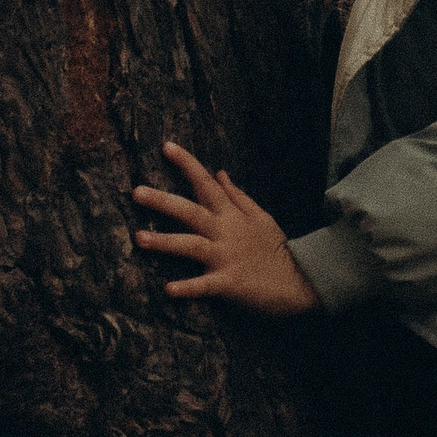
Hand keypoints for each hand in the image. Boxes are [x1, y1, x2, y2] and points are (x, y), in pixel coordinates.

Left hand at [132, 142, 317, 315]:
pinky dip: (187, 288)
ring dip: (165, 242)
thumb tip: (219, 173)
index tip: (167, 147)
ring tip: (139, 238)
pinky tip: (168, 289)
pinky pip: (204, 285)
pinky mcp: (229, 283)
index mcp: (232, 216)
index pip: (206, 184)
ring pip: (191, 245)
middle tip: (136, 192)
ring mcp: (225, 257)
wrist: (300, 282)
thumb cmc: (276, 250)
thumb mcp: (261, 217)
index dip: (187, 164)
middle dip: (162, 202)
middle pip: (190, 212)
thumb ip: (237, 196)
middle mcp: (225, 233)